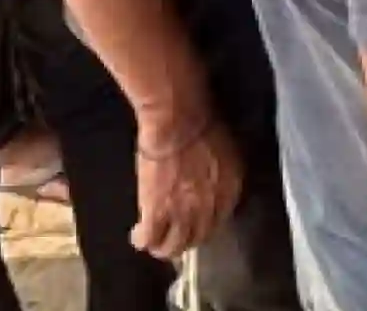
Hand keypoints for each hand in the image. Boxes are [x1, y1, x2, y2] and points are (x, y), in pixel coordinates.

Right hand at [131, 115, 244, 260]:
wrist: (177, 119)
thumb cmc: (201, 121)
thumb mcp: (224, 150)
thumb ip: (220, 174)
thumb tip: (210, 185)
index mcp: (229, 189)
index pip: (220, 220)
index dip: (206, 225)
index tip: (197, 224)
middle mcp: (209, 208)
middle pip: (198, 237)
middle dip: (187, 240)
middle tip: (176, 237)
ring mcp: (183, 214)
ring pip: (174, 246)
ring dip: (164, 248)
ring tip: (155, 244)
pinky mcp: (157, 213)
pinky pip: (149, 238)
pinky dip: (142, 240)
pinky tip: (138, 237)